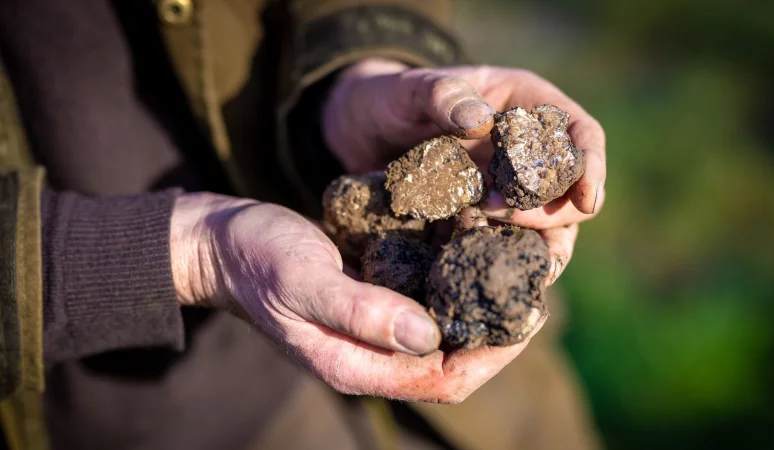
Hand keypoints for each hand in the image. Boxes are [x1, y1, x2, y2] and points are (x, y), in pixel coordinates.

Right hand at [170, 193, 571, 401]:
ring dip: (485, 299)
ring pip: (448, 326)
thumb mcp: (303, 283)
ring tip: (520, 260)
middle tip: (537, 282)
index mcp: (357, 365)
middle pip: (457, 358)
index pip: (445, 379)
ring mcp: (377, 324)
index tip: (528, 314)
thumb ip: (361, 313)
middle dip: (501, 329)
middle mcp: (374, 352)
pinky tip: (479, 240)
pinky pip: (429, 294)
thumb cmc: (257, 261)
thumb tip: (429, 335)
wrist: (224, 241)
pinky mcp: (377, 293)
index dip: (493, 354)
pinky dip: (458, 274)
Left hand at [322, 59, 606, 229]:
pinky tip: (476, 267)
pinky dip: (497, 257)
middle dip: (550, 211)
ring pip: (544, 227)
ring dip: (531, 244)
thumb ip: (442, 95)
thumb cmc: (390, 99)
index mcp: (527, 106)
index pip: (581, 134)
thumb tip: (481, 120)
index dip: (591, 167)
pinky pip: (503, 244)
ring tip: (503, 256)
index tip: (586, 200)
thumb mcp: (409, 90)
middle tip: (507, 217)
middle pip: (568, 190)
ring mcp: (506, 189)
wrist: (360, 132)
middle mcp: (526, 152)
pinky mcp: (481, 220)